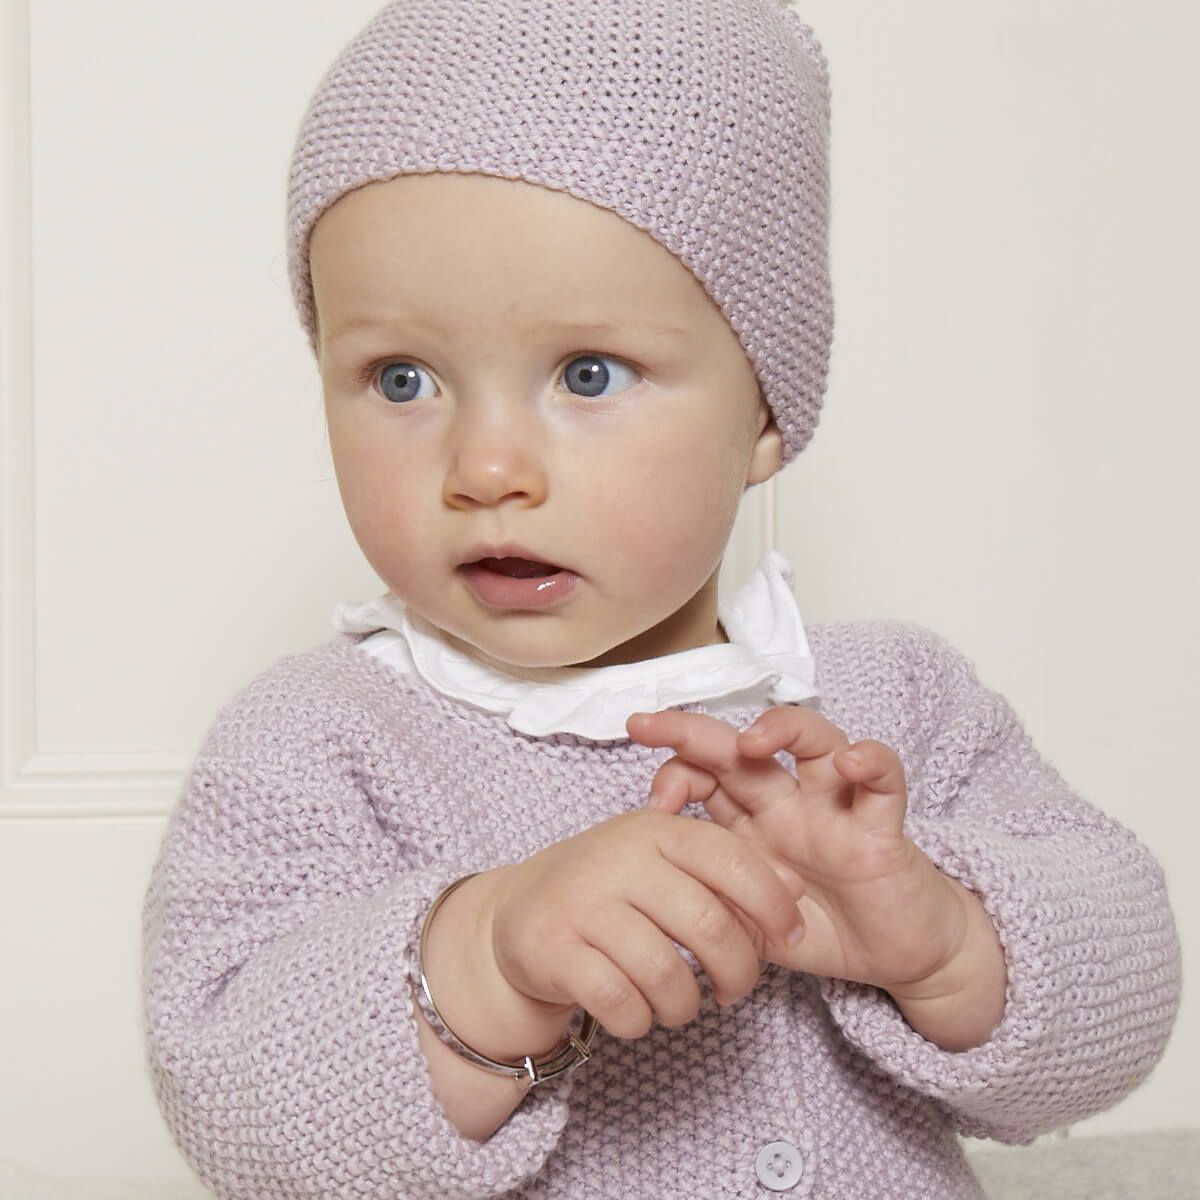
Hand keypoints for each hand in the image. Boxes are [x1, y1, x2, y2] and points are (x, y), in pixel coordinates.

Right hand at [486, 809, 807, 1039]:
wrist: (518, 911)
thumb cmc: (611, 890)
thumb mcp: (668, 864)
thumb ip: (732, 870)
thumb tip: (798, 890)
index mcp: (655, 831)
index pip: (731, 859)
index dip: (772, 903)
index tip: (790, 937)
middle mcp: (618, 859)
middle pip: (707, 923)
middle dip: (738, 971)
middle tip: (734, 990)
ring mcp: (581, 903)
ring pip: (665, 972)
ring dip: (685, 1006)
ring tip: (681, 1005)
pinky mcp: (551, 948)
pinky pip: (619, 1002)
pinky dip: (639, 1021)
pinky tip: (637, 1013)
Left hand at [624, 706, 971, 993]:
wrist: (896, 956)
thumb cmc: (820, 930)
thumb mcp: (750, 924)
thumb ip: (715, 905)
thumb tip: (665, 895)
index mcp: (750, 822)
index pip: (704, 777)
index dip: (673, 776)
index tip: (651, 808)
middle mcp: (788, 802)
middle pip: (742, 747)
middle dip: (692, 730)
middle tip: (650, 724)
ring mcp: (835, 806)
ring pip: (815, 740)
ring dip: (784, 727)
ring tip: (753, 740)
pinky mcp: (883, 826)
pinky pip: (884, 781)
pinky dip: (872, 762)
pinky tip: (850, 763)